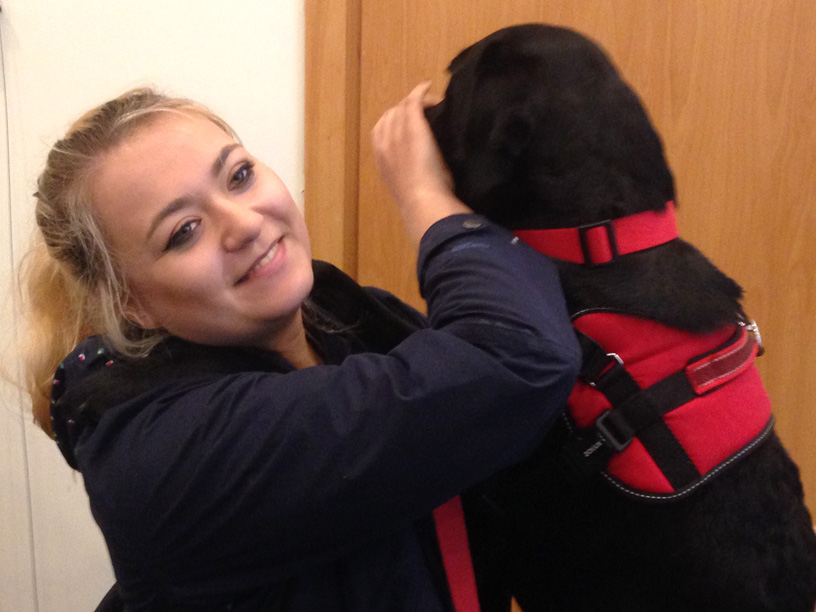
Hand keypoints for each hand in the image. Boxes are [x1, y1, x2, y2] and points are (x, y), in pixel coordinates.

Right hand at [372, 81, 471, 243]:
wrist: (421, 201)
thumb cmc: (418, 203)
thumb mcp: (407, 189)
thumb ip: (409, 175)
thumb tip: (421, 173)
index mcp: (380, 159)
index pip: (382, 130)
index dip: (395, 123)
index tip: (409, 125)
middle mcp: (384, 141)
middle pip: (391, 115)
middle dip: (405, 111)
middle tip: (425, 113)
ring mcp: (397, 131)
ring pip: (403, 107)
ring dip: (417, 103)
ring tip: (431, 104)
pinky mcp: (412, 124)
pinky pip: (414, 100)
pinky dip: (421, 91)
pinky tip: (429, 87)